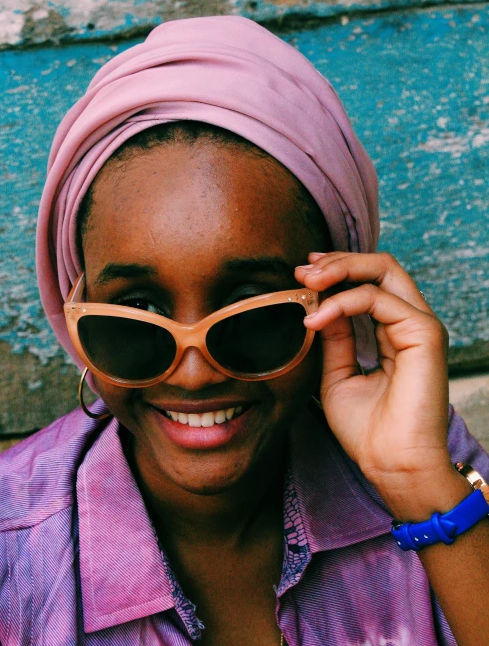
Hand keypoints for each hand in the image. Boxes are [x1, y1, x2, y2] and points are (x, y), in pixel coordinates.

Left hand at [295, 252, 464, 520]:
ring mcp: (420, 325)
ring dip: (340, 270)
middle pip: (380, 266)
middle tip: (303, 272)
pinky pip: (377, 299)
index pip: (370, 282)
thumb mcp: (337, 375)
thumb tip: (317, 304)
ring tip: (307, 283)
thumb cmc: (367, 431)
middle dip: (338, 261)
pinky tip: (318, 318)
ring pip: (383, 270)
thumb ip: (333, 338)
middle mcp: (410, 322)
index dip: (336, 271)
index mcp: (394, 331)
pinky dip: (342, 302)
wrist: (390, 466)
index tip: (302, 276)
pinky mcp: (424, 334)